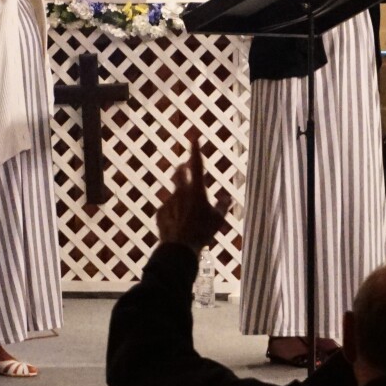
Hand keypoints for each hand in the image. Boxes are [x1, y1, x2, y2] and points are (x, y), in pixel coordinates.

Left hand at [156, 132, 230, 252]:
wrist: (179, 249)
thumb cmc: (202, 233)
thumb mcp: (218, 220)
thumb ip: (223, 205)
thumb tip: (226, 197)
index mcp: (196, 190)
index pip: (196, 164)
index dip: (195, 149)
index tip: (193, 137)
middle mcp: (180, 192)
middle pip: (179, 172)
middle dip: (183, 168)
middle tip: (186, 169)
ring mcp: (168, 201)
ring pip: (173, 191)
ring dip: (179, 194)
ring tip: (187, 210)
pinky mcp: (159, 212)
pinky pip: (167, 207)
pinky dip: (173, 211)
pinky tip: (178, 224)